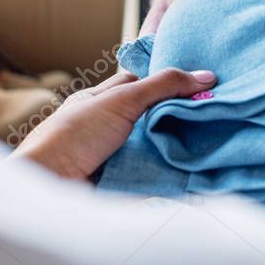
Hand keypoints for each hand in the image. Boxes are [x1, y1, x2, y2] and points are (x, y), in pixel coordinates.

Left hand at [11, 68, 216, 179]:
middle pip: (152, 116)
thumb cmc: (74, 136)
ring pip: (155, 146)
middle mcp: (108, 126)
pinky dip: (171, 173)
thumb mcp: (121, 100)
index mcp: (101, 100)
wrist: (49, 188)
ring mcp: (115, 155)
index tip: (202, 83)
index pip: (141, 82)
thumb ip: (162, 86)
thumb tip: (206, 76)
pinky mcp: (123, 183)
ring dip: (179, 146)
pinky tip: (197, 169)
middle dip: (179, 116)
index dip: (168, 80)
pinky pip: (154, 174)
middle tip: (215, 113)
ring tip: (215, 140)